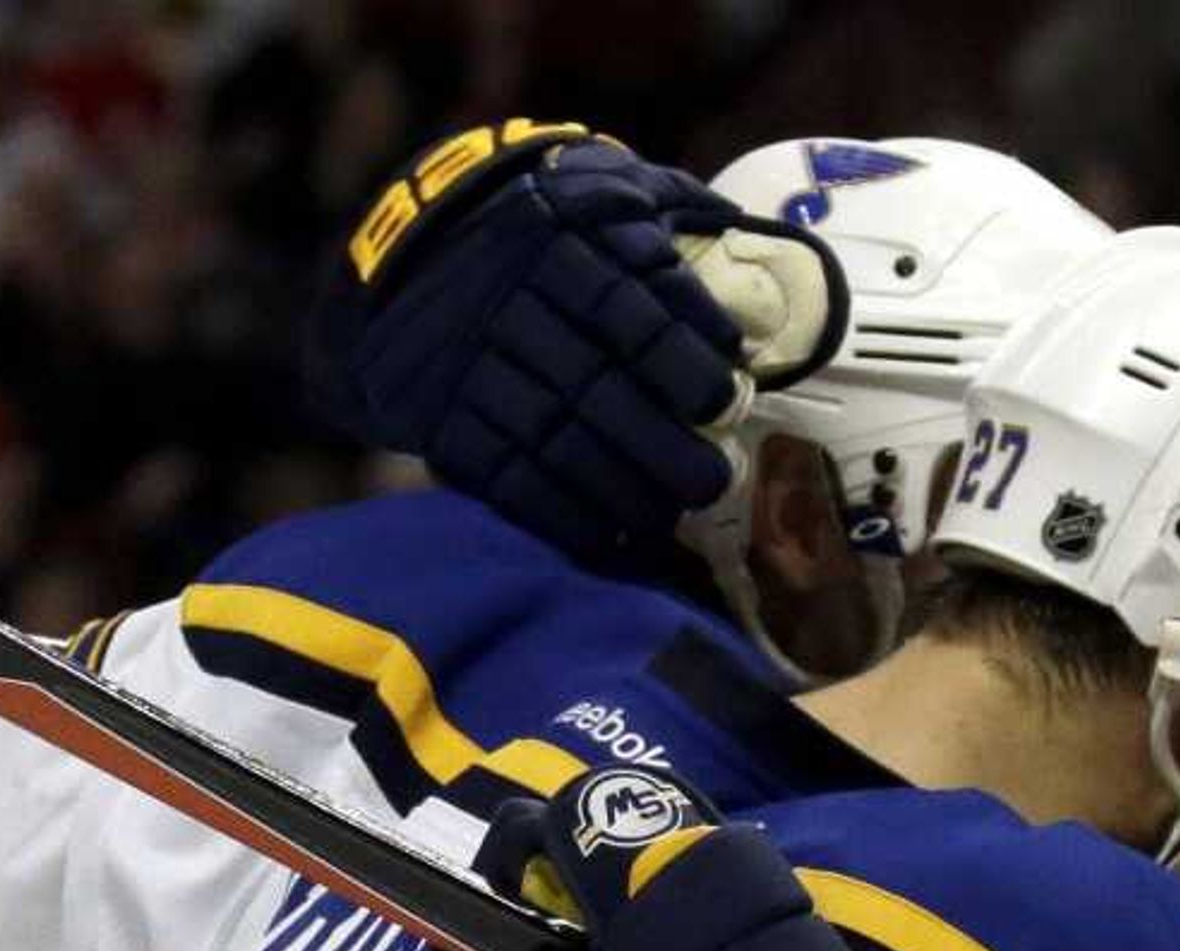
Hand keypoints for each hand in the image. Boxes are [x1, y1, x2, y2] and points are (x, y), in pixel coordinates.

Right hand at [304, 123, 844, 568]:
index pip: (627, 310)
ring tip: (670, 513)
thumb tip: (766, 263)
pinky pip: (503, 477)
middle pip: (594, 386)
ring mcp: (467, 361)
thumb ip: (679, 217)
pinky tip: (608, 534)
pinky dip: (560, 514)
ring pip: (552, 440)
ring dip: (620, 489)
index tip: (727, 398)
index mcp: (558, 236)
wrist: (413, 245)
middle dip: (662, 444)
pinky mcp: (438, 415)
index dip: (682, 361)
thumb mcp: (607, 187)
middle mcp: (508, 299)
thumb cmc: (549, 221)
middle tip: (713, 479)